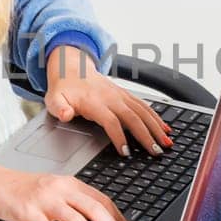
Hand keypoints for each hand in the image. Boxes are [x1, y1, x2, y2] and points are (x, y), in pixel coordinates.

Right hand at [0, 159, 135, 220]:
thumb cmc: (23, 189)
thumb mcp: (54, 189)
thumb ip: (74, 201)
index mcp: (69, 183)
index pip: (102, 200)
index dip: (119, 218)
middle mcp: (60, 189)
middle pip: (95, 209)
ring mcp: (44, 200)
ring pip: (76, 220)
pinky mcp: (27, 213)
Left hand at [43, 45, 173, 157]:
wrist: (72, 68)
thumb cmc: (64, 88)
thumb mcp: (54, 99)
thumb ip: (59, 108)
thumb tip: (66, 114)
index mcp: (95, 102)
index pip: (111, 121)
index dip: (119, 137)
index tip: (126, 153)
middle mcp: (112, 98)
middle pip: (133, 118)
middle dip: (146, 136)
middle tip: (156, 152)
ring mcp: (121, 95)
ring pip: (143, 112)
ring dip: (156, 127)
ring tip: (167, 143)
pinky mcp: (126, 95)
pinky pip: (145, 106)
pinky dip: (157, 117)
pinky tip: (166, 128)